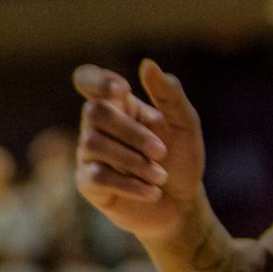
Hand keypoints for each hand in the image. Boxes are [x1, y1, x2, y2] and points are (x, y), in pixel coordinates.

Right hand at [73, 58, 205, 242]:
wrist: (182, 206)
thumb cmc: (182, 161)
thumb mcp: (185, 124)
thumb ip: (169, 94)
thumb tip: (147, 64)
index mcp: (119, 105)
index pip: (87, 79)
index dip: (97, 81)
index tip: (124, 91)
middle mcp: (97, 127)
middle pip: (94, 112)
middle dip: (132, 133)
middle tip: (162, 153)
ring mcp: (89, 155)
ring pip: (92, 143)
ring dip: (133, 161)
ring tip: (160, 176)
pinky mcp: (88, 184)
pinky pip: (97, 176)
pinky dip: (130, 184)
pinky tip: (152, 192)